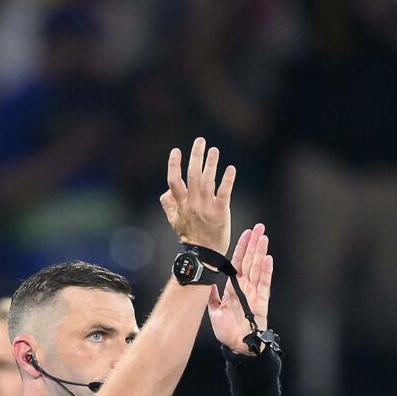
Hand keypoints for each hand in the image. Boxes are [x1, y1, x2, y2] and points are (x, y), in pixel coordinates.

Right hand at [158, 136, 232, 252]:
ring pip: (207, 181)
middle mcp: (193, 204)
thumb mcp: (175, 221)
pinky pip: (224, 193)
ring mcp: (207, 208)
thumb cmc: (191, 236)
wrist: (204, 254)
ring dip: (210, 163)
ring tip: (214, 150)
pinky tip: (230, 168)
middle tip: (200, 141)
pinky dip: (227, 180)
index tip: (176, 151)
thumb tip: (166, 191)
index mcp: (181, 204)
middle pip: (192, 175)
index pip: (174, 181)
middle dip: (195, 156)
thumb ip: (169, 205)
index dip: (174, 165)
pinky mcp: (221, 213)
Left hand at [209, 223, 272, 353]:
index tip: (245, 233)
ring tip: (263, 237)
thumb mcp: (213, 310)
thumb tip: (205, 282)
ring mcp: (254, 293)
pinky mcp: (261, 302)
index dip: (242, 247)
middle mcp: (245, 287)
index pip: (238, 262)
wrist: (236, 346)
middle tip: (259, 227)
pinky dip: (266, 271)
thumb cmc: (226, 331)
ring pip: (258, 268)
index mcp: (234, 287)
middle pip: (250, 261)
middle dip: (254, 243)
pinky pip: (264, 283)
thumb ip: (211, 295)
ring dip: (261, 252)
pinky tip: (267, 258)